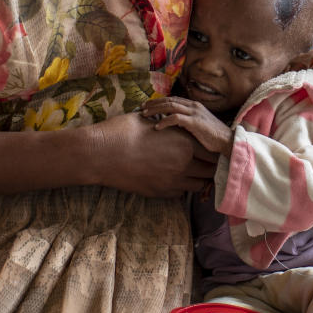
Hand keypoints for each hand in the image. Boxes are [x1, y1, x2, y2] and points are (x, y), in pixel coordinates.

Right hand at [92, 112, 217, 196]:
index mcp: (184, 142)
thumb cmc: (121, 132)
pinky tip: (172, 178)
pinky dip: (181, 187)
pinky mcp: (159, 193)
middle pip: (210, 170)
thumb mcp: (148, 120)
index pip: (211, 150)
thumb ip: (167, 124)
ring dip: (197, 178)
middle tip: (200, 160)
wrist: (100, 155)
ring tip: (187, 170)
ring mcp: (172, 181)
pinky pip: (181, 193)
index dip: (210, 149)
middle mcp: (183, 164)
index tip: (206, 147)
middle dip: (208, 165)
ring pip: (199, 185)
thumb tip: (169, 119)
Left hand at [139, 97, 232, 155]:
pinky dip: (165, 121)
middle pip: (169, 100)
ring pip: (170, 107)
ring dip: (156, 110)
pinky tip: (157, 127)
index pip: (173, 99)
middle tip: (141, 108)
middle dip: (154, 103)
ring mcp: (194, 113)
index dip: (158, 101)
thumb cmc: (213, 137)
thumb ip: (187, 122)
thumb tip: (173, 125)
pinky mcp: (194, 122)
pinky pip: (175, 119)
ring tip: (145, 115)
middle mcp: (193, 106)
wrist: (227, 141)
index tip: (147, 105)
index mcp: (194, 105)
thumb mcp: (198, 126)